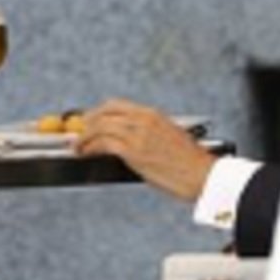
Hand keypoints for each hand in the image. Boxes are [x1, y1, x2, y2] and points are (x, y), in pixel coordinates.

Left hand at [77, 99, 217, 202]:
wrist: (202, 175)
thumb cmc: (189, 162)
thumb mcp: (168, 137)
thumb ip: (147, 133)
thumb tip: (127, 138)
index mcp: (152, 114)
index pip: (116, 105)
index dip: (97, 112)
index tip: (89, 121)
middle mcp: (143, 120)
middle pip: (104, 114)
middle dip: (86, 124)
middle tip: (78, 134)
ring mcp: (138, 135)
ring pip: (100, 127)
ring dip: (84, 138)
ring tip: (78, 147)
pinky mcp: (134, 152)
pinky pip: (103, 144)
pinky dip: (90, 147)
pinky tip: (85, 153)